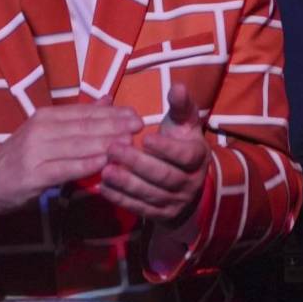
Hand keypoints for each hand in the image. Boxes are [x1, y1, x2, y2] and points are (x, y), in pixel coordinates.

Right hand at [0, 103, 141, 229]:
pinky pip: (64, 168)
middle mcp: (40, 129)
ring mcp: (35, 152)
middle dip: (115, 126)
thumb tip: (108, 100)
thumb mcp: (47, 131)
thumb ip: (77, 117)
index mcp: (46, 116)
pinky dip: (85, 165)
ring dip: (105, 144)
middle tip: (139, 127)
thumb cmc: (22, 156)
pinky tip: (103, 163)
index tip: (137, 116)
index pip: (85, 112)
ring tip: (129, 144)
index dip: (113, 114)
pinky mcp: (32, 175)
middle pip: (84, 127)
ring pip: (77, 146)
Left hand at [98, 83, 210, 225]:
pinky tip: (104, 187)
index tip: (144, 137)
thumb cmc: (179, 142)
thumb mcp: (183, 123)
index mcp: (198, 157)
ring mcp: (176, 202)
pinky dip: (121, 199)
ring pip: (151, 194)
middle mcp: (190, 182)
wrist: (186, 183)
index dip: (166, 148)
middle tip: (113, 149)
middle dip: (138, 163)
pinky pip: (140, 208)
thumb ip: (180, 105)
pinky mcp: (161, 215)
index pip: (185, 156)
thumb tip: (176, 86)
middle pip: (164, 176)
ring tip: (105, 170)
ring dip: (127, 183)